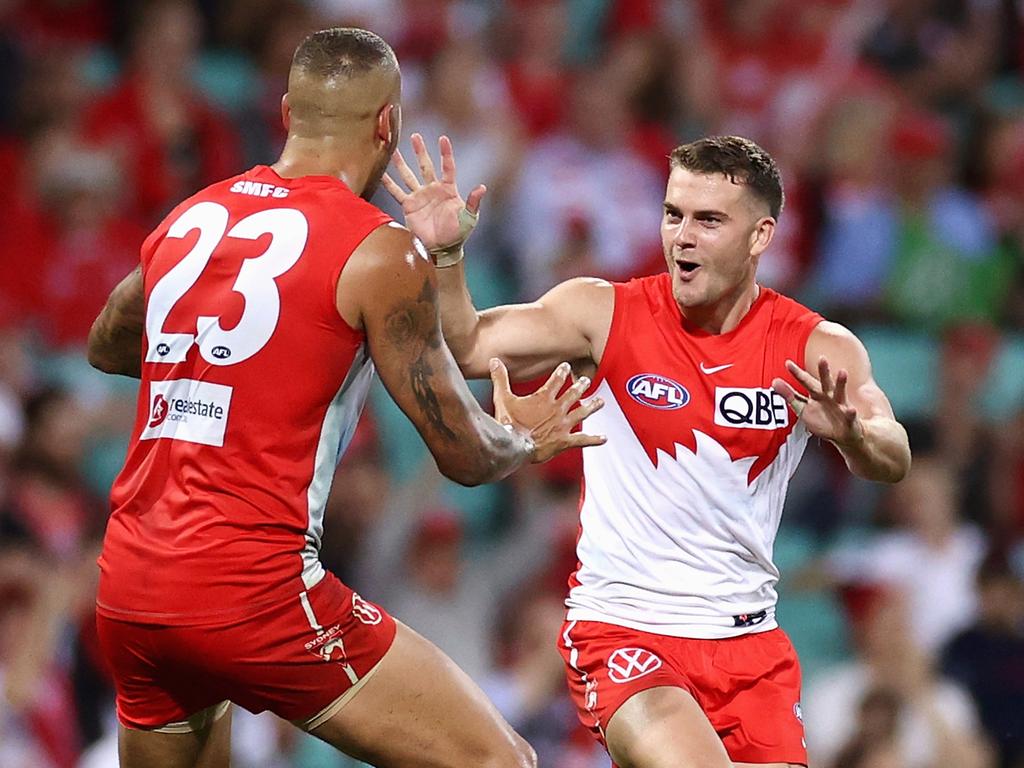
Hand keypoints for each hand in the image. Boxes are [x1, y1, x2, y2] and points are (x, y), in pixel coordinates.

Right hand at [382, 133, 485, 252]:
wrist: (442, 248)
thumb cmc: (458, 233)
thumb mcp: (469, 218)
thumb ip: (473, 202)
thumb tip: (482, 188)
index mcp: (448, 189)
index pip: (447, 167)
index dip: (445, 153)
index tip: (443, 139)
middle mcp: (433, 189)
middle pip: (425, 166)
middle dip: (420, 151)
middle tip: (415, 136)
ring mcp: (420, 197)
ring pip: (409, 175)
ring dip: (402, 163)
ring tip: (393, 149)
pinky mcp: (409, 206)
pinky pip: (397, 193)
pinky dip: (389, 184)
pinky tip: (381, 173)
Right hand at [489, 359, 606, 462]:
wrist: (514, 445)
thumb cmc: (508, 423)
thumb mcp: (502, 398)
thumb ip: (500, 378)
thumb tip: (494, 360)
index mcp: (544, 398)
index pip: (556, 380)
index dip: (562, 372)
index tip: (566, 366)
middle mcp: (557, 409)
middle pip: (573, 394)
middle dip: (580, 386)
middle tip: (586, 381)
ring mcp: (562, 425)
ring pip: (582, 413)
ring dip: (592, 406)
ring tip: (600, 402)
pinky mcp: (564, 441)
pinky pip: (582, 440)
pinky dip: (594, 439)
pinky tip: (604, 438)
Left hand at [772, 356, 863, 446]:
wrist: (841, 435)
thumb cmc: (822, 419)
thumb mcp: (802, 407)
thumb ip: (789, 395)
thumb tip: (774, 382)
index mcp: (817, 393)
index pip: (806, 381)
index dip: (797, 373)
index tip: (787, 364)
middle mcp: (829, 396)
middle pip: (825, 382)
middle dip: (824, 371)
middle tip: (822, 359)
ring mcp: (840, 406)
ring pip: (840, 393)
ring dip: (841, 383)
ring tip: (842, 373)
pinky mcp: (849, 419)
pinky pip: (850, 416)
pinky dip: (851, 413)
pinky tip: (851, 410)